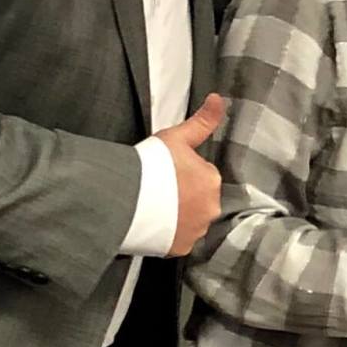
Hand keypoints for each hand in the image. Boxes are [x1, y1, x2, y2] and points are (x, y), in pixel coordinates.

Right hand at [157, 93, 225, 256]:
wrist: (128, 198)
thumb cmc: (152, 165)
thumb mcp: (177, 137)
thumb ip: (202, 121)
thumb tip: (218, 98)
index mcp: (212, 180)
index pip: (201, 176)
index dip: (181, 173)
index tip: (165, 174)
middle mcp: (211, 207)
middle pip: (198, 200)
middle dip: (182, 197)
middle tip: (158, 191)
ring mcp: (196, 230)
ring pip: (190, 221)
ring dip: (177, 216)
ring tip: (154, 208)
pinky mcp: (181, 247)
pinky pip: (178, 239)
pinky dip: (169, 234)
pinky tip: (154, 224)